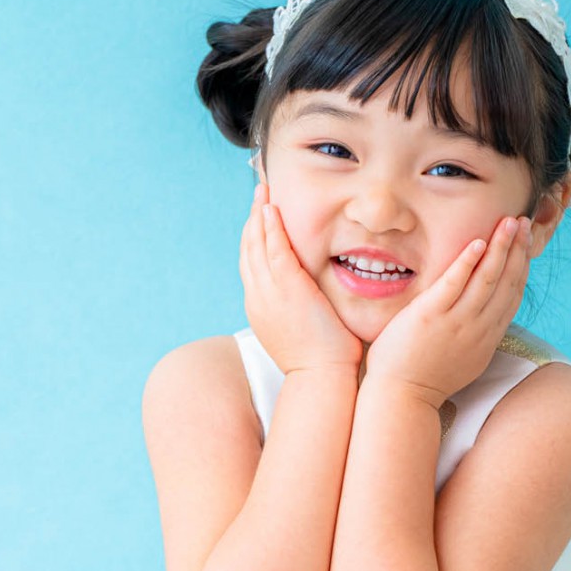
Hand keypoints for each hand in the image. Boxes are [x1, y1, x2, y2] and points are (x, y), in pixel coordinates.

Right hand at [241, 181, 363, 375]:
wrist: (322, 377)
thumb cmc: (322, 361)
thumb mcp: (304, 331)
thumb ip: (303, 311)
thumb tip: (316, 302)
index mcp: (261, 307)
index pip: (253, 265)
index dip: (255, 239)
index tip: (260, 219)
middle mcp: (258, 297)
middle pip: (248, 250)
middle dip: (252, 221)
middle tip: (258, 195)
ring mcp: (268, 293)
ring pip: (257, 246)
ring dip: (259, 216)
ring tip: (263, 193)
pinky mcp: (286, 288)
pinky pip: (273, 250)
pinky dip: (270, 228)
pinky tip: (272, 209)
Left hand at [362, 214, 532, 407]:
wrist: (404, 398)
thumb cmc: (427, 379)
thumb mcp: (466, 359)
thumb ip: (478, 335)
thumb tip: (484, 317)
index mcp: (489, 336)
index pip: (513, 295)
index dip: (522, 266)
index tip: (525, 243)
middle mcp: (480, 328)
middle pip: (507, 282)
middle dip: (517, 249)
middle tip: (522, 222)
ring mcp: (457, 322)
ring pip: (488, 278)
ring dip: (501, 247)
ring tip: (509, 222)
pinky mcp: (431, 316)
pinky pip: (455, 284)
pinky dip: (468, 262)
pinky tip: (478, 242)